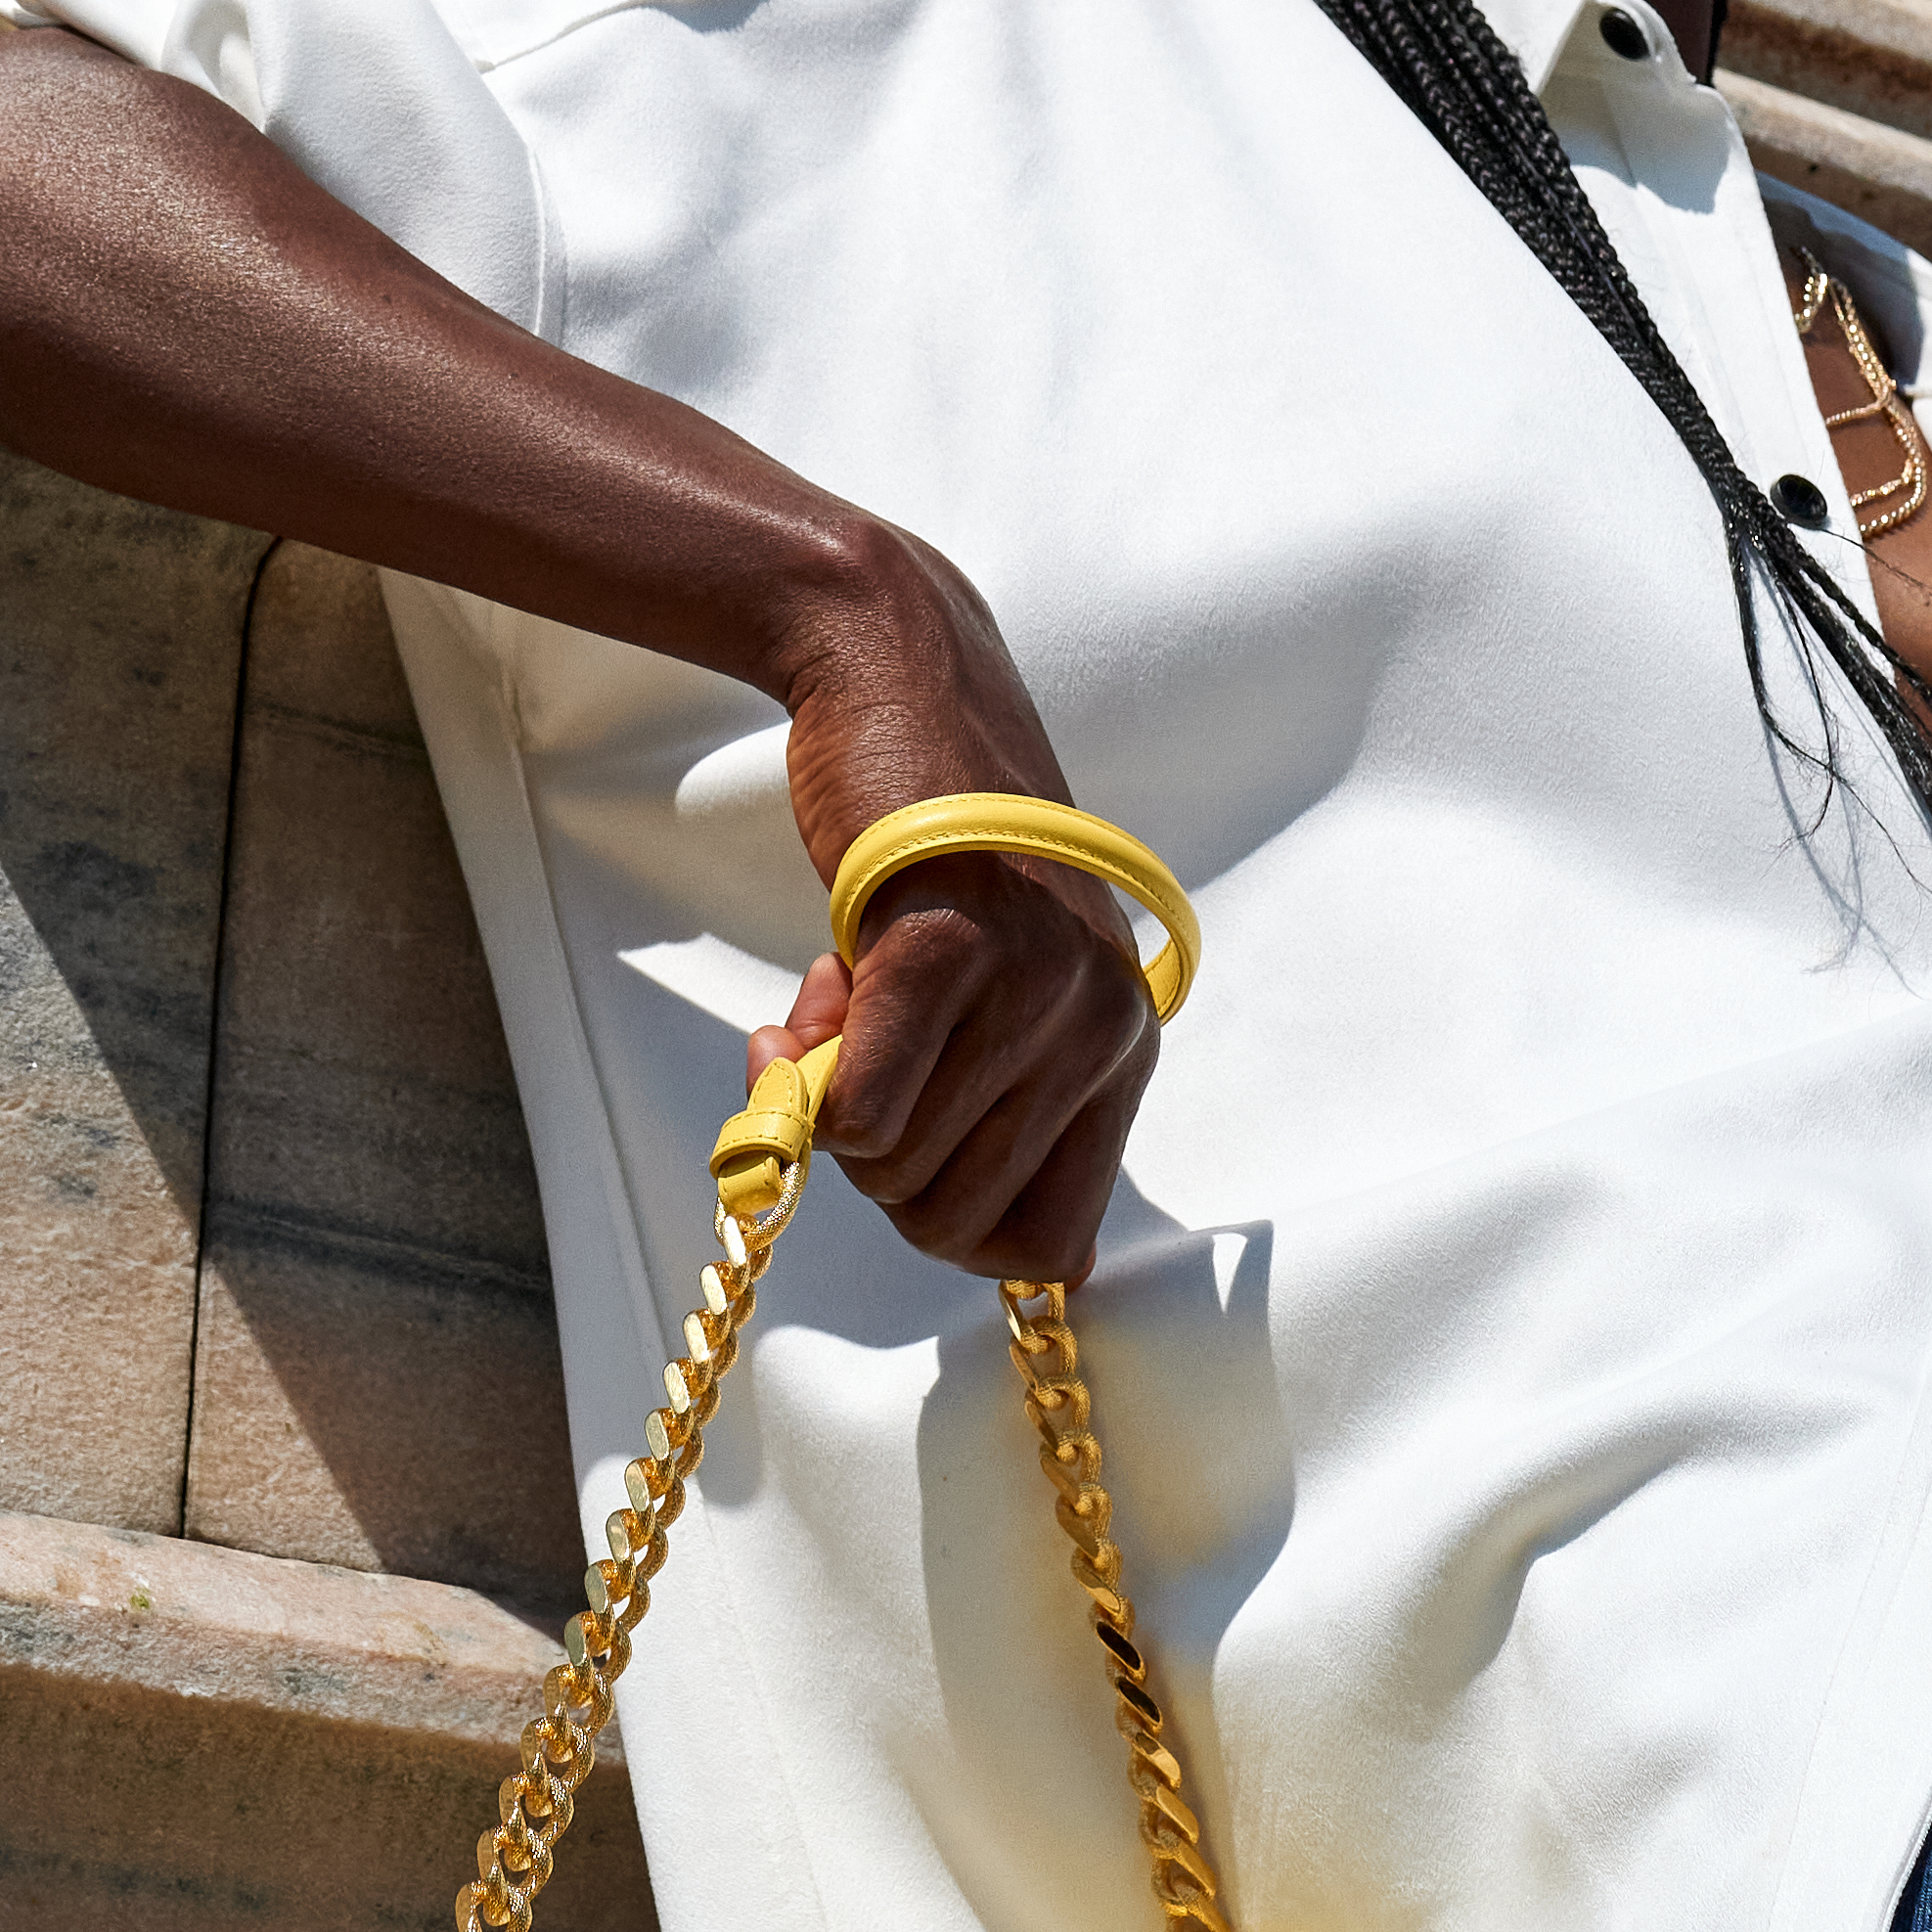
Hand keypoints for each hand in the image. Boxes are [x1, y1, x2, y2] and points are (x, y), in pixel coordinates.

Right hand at [757, 531, 1165, 1287]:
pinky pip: (862, 1111)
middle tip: (860, 1047)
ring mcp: (1036, 991)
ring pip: (896, 1170)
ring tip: (850, 983)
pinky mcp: (954, 948)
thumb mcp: (984, 991)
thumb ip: (961, 1097)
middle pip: (952, 1223)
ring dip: (831, 1099)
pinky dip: (812, 1081)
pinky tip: (821, 990)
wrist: (902, 681)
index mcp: (1119, 1052)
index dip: (948, 1222)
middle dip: (874, 1164)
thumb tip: (890, 1188)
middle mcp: (1100, 1030)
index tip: (908, 1138)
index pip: (1049, 1251)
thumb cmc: (929, 852)